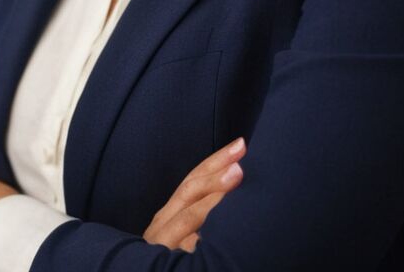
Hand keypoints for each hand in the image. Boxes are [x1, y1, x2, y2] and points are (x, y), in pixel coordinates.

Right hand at [143, 137, 246, 251]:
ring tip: (236, 175)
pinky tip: (220, 222)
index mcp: (169, 216)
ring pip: (188, 215)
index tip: (240, 144)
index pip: (193, 180)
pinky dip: (202, 230)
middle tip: (241, 154)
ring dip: (213, 193)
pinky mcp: (166, 263)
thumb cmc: (173, 261)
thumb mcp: (186, 237)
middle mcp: (163, 225)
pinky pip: (186, 244)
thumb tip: (233, 194)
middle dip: (216, 170)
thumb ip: (200, 217)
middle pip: (189, 190)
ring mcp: (163, 245)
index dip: (215, 161)